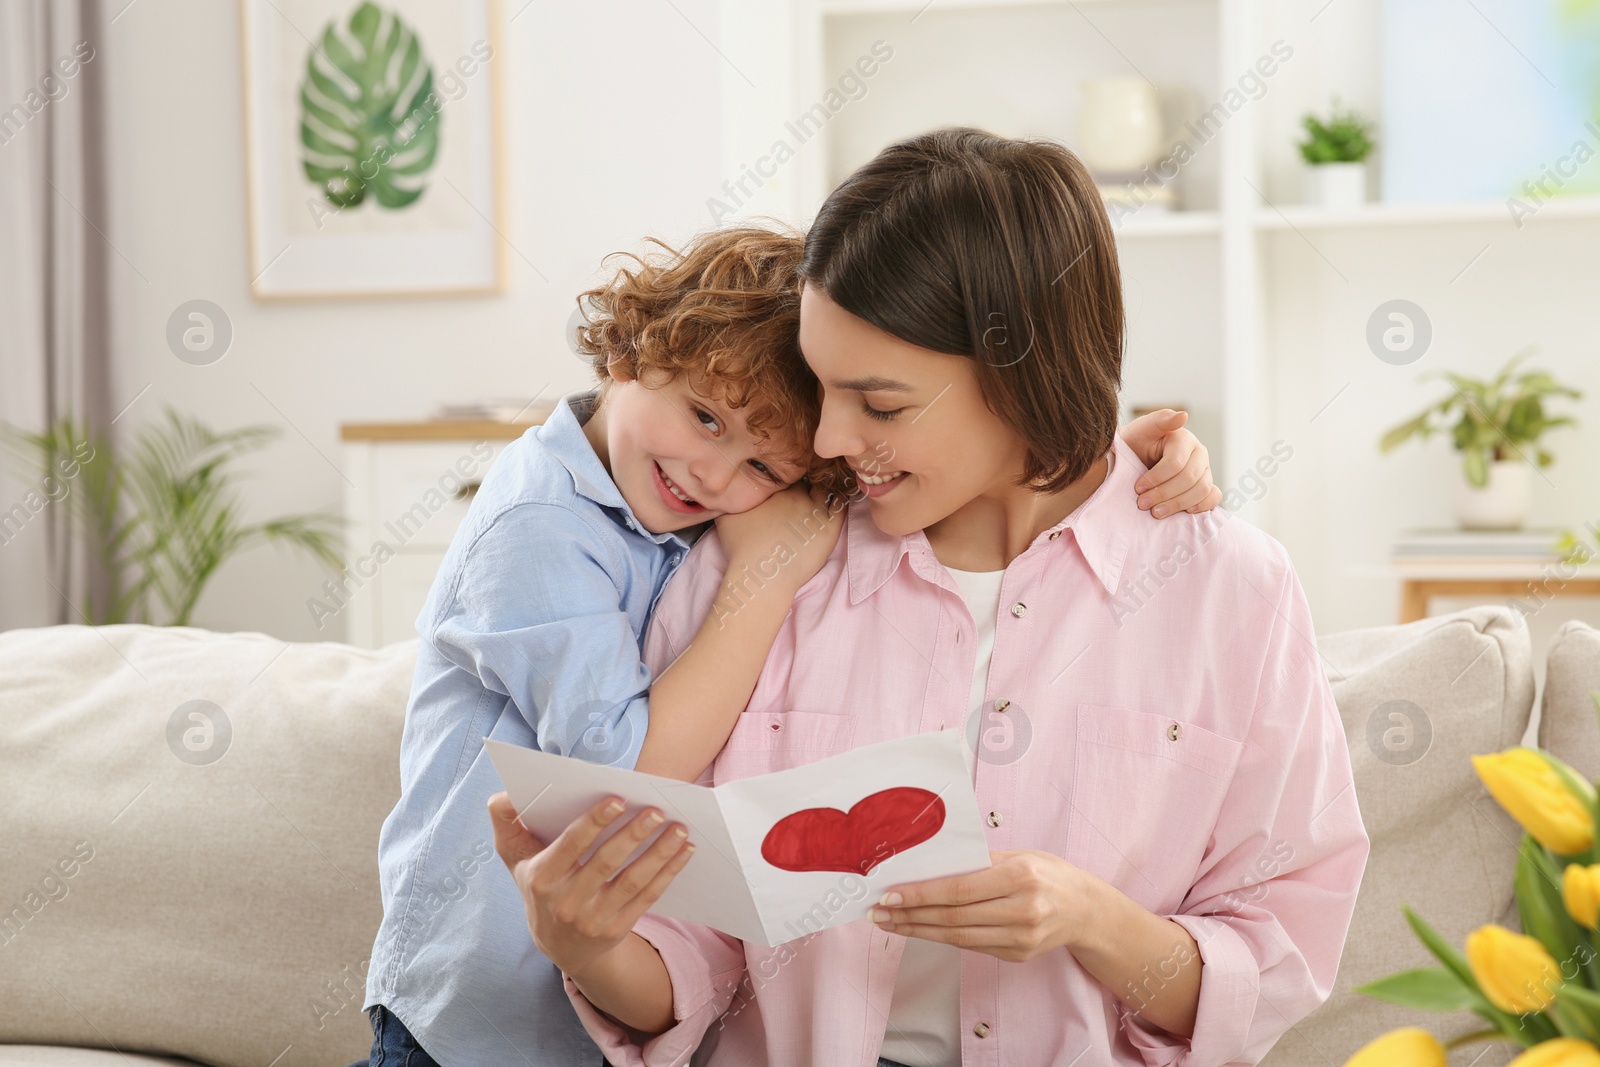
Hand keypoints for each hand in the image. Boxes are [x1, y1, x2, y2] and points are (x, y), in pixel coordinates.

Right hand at [488, 791, 694, 978]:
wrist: (558, 946)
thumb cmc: (539, 886)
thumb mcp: (515, 858)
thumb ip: (507, 823)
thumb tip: (503, 795)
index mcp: (541, 878)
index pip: (570, 846)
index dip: (594, 823)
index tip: (618, 800)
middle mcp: (565, 902)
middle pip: (605, 863)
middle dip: (633, 834)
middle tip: (657, 810)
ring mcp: (593, 919)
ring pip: (631, 881)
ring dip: (659, 854)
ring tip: (679, 829)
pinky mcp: (617, 929)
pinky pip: (647, 898)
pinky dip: (668, 873)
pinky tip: (684, 851)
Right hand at [713, 483, 843, 590]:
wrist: (761, 576)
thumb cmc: (741, 548)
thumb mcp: (725, 516)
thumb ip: (732, 499)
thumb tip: (732, 491)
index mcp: (775, 490)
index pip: (786, 476)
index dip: (785, 481)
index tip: (784, 489)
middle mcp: (798, 495)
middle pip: (806, 481)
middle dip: (804, 484)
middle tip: (800, 495)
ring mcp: (816, 511)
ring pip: (824, 490)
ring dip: (821, 492)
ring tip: (818, 498)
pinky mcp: (830, 529)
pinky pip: (841, 506)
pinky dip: (839, 501)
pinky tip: (835, 503)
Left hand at [867, 850, 1091, 962]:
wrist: (1085, 909)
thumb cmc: (1047, 873)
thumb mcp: (1018, 855)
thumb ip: (977, 862)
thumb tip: (927, 866)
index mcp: (1020, 877)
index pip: (958, 890)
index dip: (920, 895)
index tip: (890, 894)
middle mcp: (1022, 910)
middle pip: (953, 917)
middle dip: (910, 915)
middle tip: (878, 911)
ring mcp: (1021, 938)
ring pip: (957, 937)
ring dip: (918, 931)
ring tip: (890, 923)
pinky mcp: (1017, 955)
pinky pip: (971, 945)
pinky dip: (942, 937)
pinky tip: (920, 929)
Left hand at [1118, 410, 1221, 516]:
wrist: (1133, 458)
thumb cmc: (1135, 444)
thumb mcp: (1141, 429)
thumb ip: (1160, 420)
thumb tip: (1183, 416)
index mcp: (1184, 439)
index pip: (1176, 463)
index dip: (1156, 478)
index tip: (1137, 488)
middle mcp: (1199, 453)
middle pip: (1189, 479)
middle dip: (1164, 494)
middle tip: (1142, 504)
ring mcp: (1205, 470)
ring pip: (1201, 490)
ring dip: (1178, 504)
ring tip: (1156, 512)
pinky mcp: (1206, 485)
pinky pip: (1214, 496)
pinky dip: (1202, 506)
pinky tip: (1184, 512)